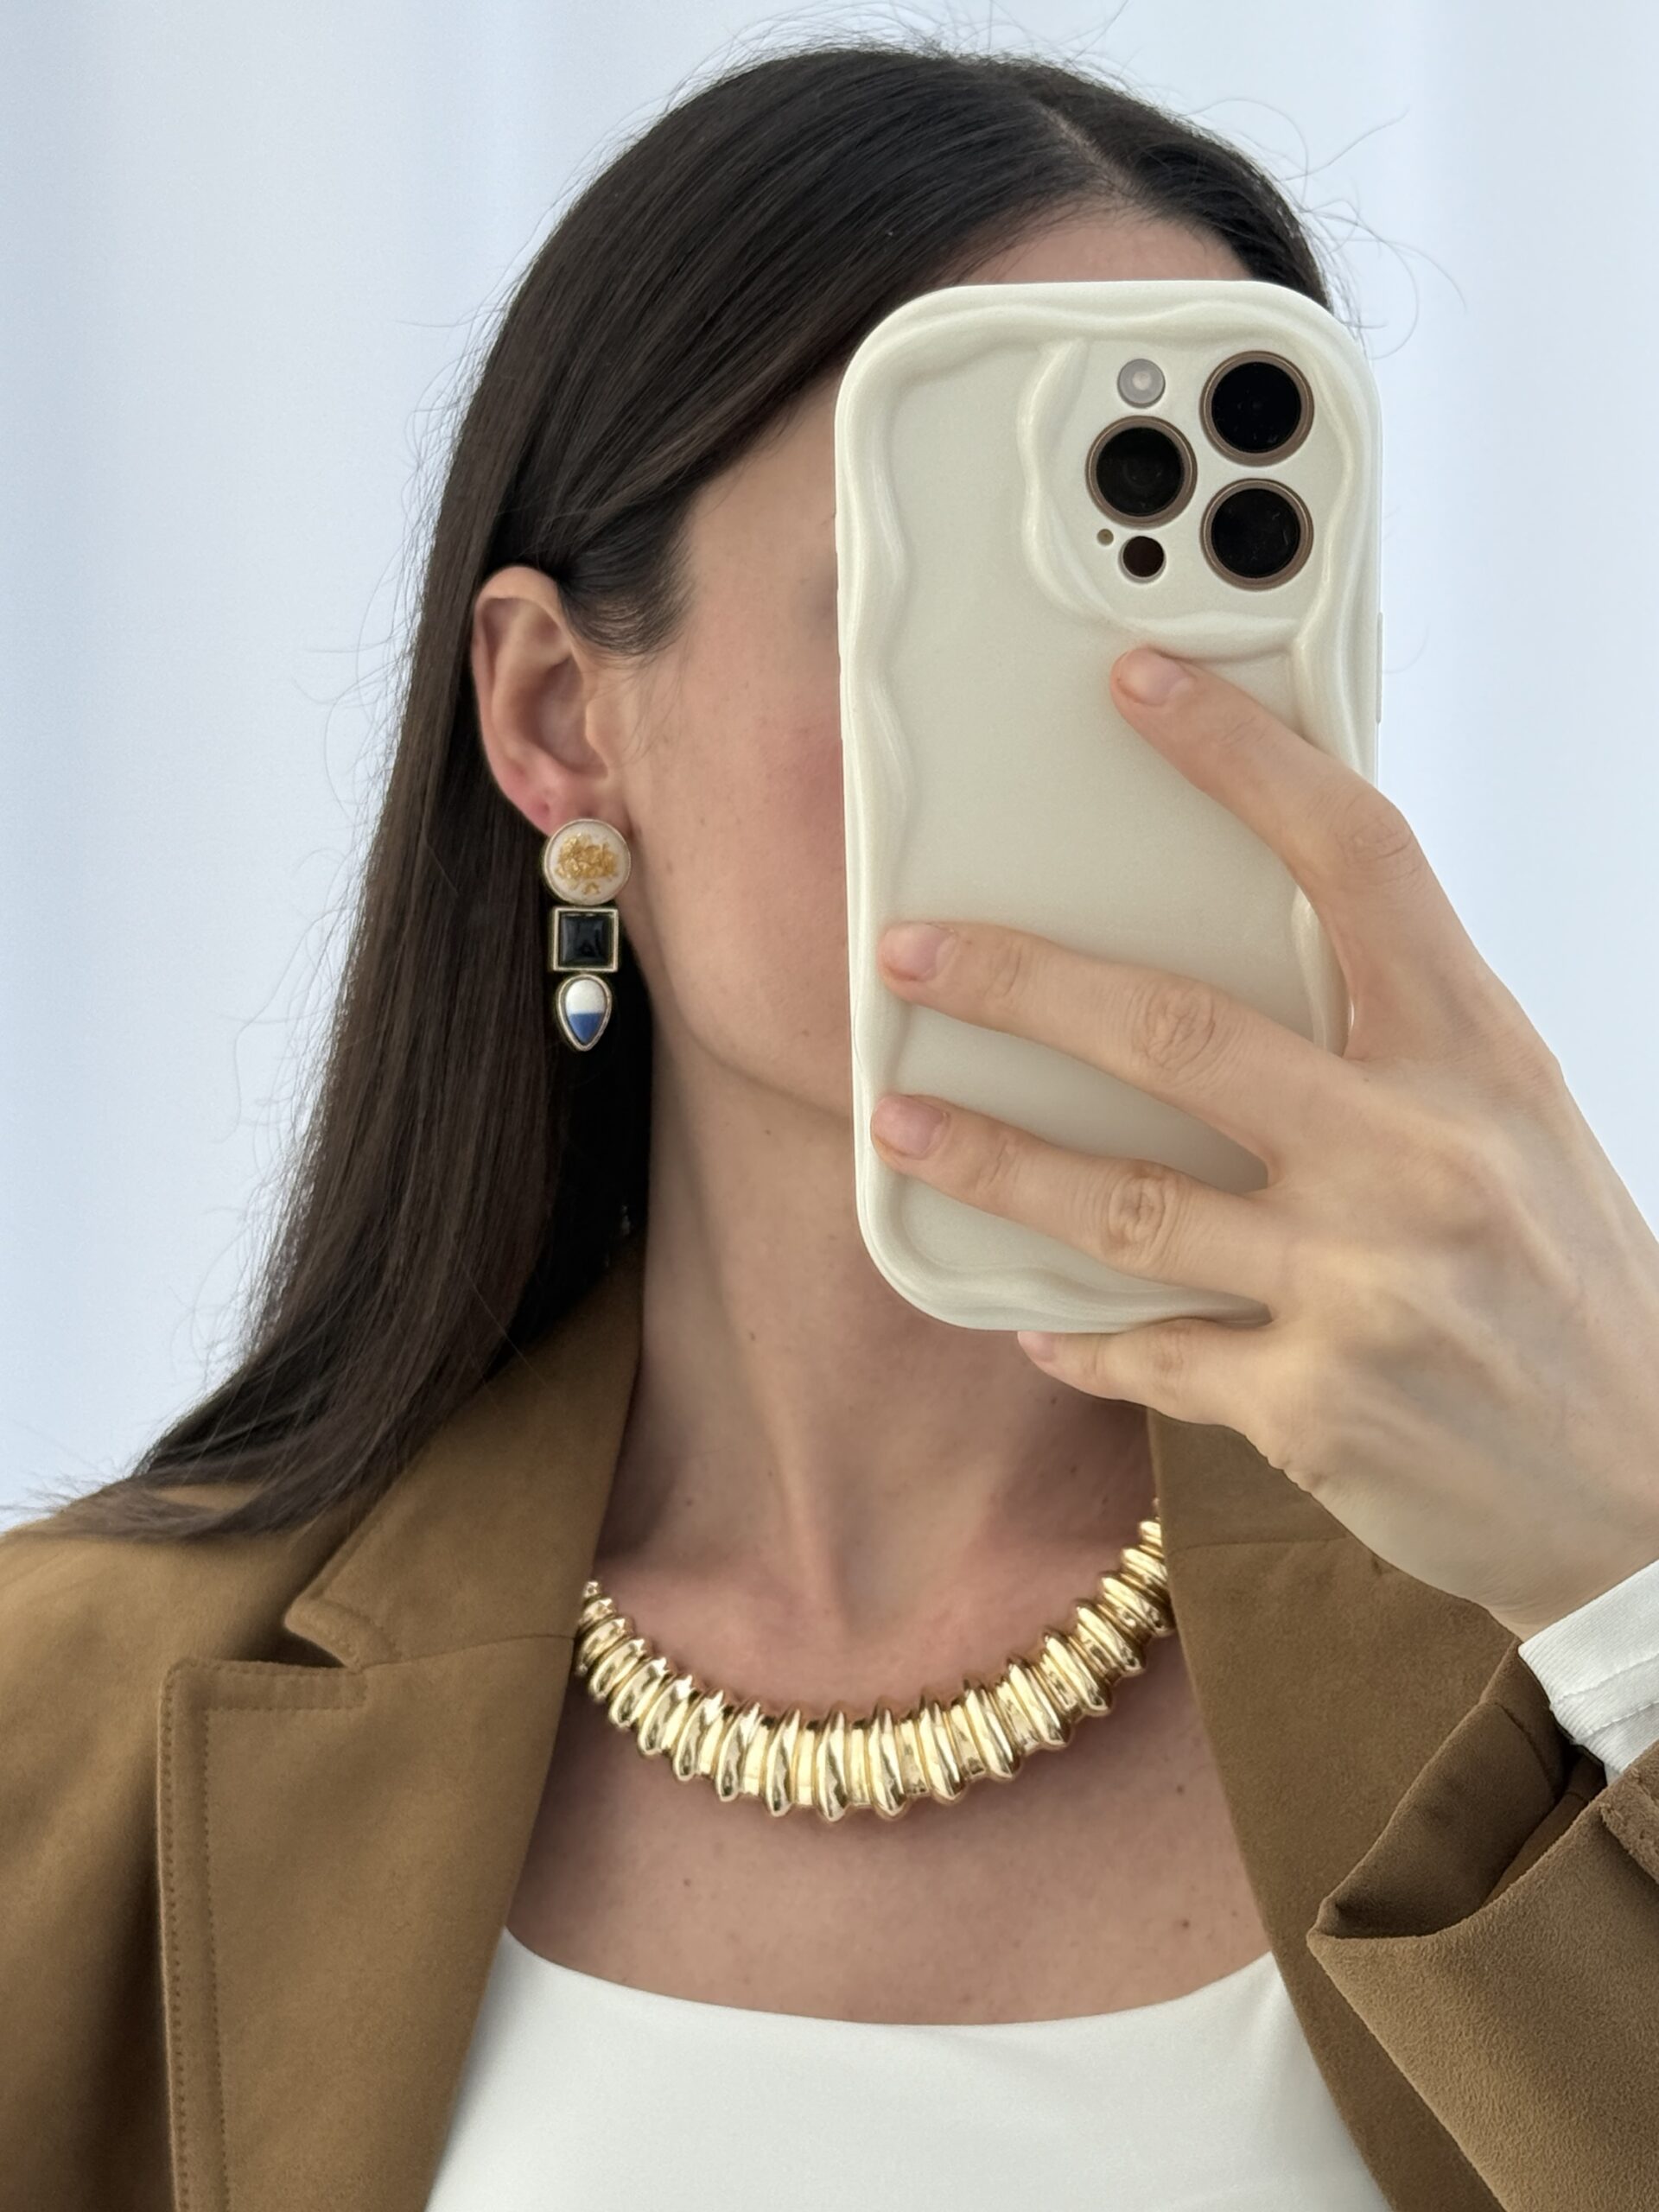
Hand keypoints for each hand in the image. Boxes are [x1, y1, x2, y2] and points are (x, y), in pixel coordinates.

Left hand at [869, 645, 1658, 1641]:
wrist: (1648, 1490)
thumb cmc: (1576, 1292)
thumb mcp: (1516, 1126)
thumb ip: (1395, 1041)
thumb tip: (1254, 953)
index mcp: (1481, 1060)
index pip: (1359, 861)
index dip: (1242, 761)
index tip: (1140, 692)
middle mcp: (1419, 1160)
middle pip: (1178, 1033)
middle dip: (1020, 983)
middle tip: (913, 953)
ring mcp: (1363, 1288)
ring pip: (1125, 1206)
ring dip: (992, 1161)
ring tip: (901, 1122)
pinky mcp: (1313, 1408)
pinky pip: (1150, 1352)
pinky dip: (1078, 1335)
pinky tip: (1027, 1314)